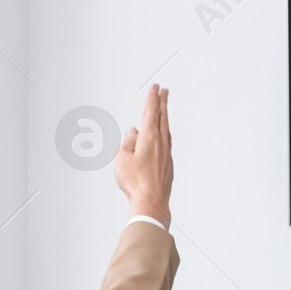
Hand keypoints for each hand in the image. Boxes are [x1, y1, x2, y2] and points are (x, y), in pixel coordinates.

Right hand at [114, 84, 172, 227]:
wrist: (151, 202)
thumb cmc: (136, 182)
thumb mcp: (122, 157)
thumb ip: (127, 142)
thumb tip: (133, 133)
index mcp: (149, 138)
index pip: (151, 112)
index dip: (152, 98)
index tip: (155, 87)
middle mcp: (161, 144)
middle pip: (163, 118)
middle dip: (162, 103)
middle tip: (164, 91)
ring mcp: (166, 155)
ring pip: (166, 131)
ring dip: (164, 118)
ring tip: (163, 111)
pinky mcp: (168, 166)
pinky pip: (166, 144)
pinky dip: (163, 135)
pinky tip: (161, 139)